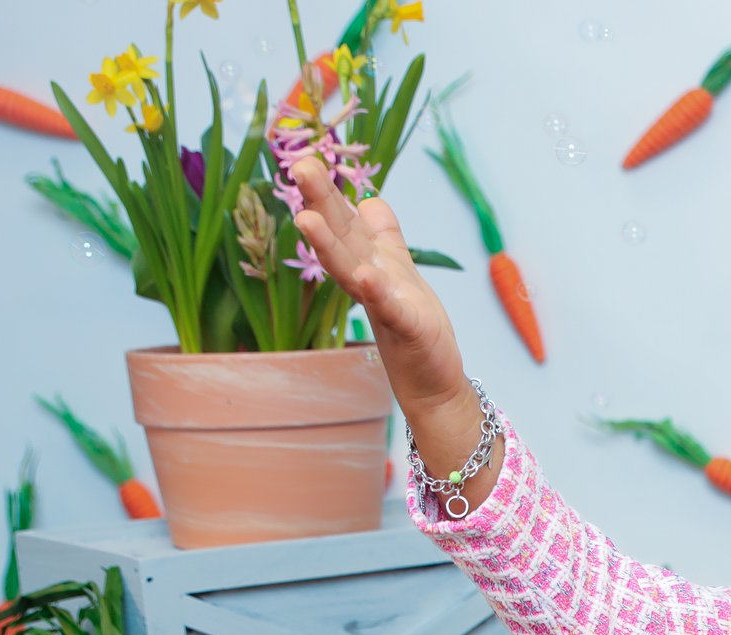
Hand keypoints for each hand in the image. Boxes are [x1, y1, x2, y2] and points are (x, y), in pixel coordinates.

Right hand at [287, 155, 488, 487]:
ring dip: (328, 245)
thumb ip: (383, 236)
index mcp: (368, 260)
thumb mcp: (399, 270)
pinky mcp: (407, 328)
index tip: (305, 157)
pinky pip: (390, 306)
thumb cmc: (413, 325)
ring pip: (349, 269)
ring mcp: (384, 303)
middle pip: (338, 235)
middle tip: (298, 166)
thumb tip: (368, 201)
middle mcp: (368, 278)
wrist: (431, 380)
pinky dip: (378, 291)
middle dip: (319, 201)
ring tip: (306, 219)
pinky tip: (368, 276)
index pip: (342, 219)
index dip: (326, 190)